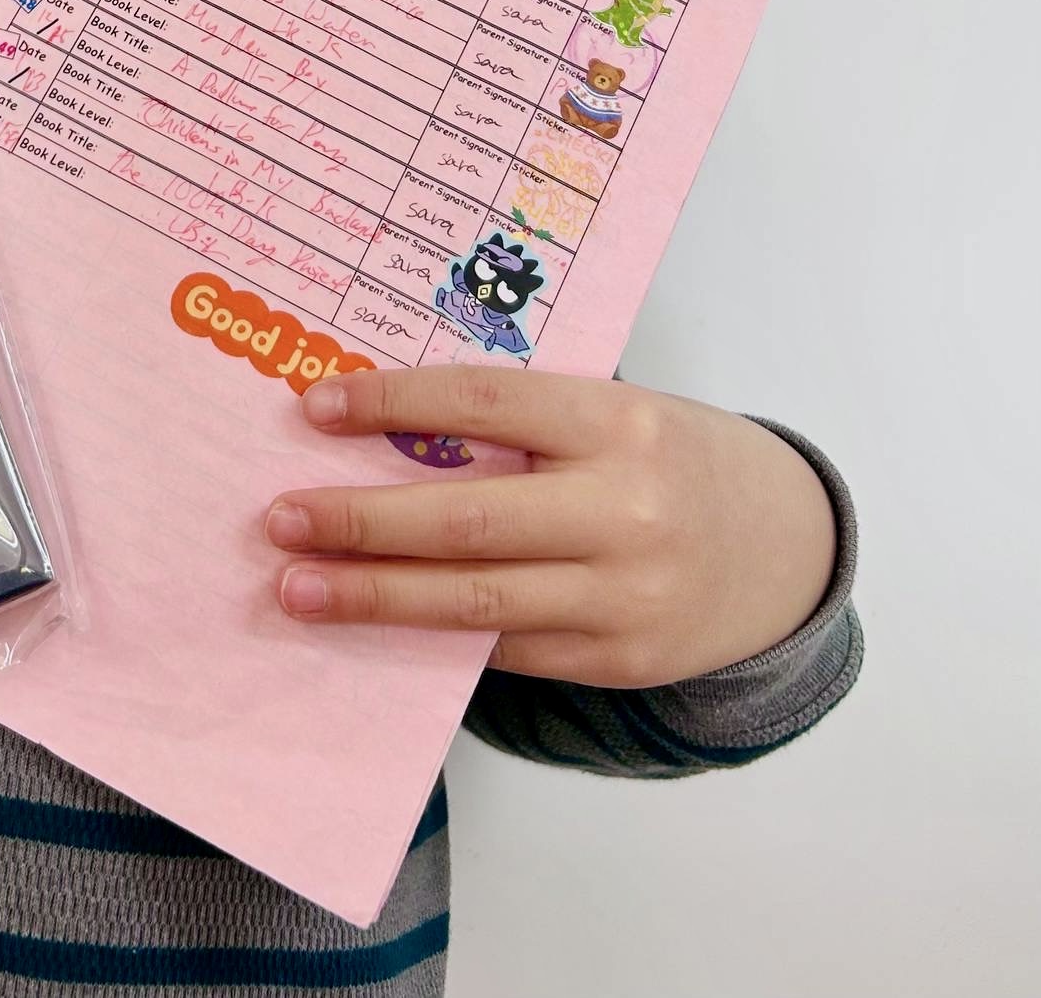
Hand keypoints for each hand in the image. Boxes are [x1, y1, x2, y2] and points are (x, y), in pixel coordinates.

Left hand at [264, 366, 837, 685]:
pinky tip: (376, 625)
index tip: (314, 408)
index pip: (485, 404)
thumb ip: (522, 424)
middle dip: (361, 522)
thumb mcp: (614, 411)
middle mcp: (622, 508)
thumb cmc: (672, 458)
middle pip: (467, 519)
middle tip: (278, 520)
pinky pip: (508, 649)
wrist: (787, 545)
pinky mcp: (619, 660)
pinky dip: (436, 635)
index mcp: (616, 421)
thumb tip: (384, 435)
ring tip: (297, 588)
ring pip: (477, 600)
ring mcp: (622, 595)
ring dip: (375, 596)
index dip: (393, 403)